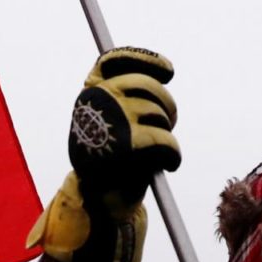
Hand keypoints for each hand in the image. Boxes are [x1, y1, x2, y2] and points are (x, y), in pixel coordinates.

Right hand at [69, 47, 180, 213]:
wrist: (97, 201)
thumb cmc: (108, 161)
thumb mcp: (111, 123)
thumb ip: (125, 98)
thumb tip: (160, 77)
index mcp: (89, 93)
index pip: (114, 60)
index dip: (146, 60)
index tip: (169, 71)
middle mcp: (97, 100)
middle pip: (147, 85)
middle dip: (166, 104)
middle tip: (171, 122)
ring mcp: (113, 119)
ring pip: (159, 114)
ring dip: (167, 133)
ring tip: (160, 150)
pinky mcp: (128, 145)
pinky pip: (165, 141)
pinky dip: (173, 154)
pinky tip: (170, 164)